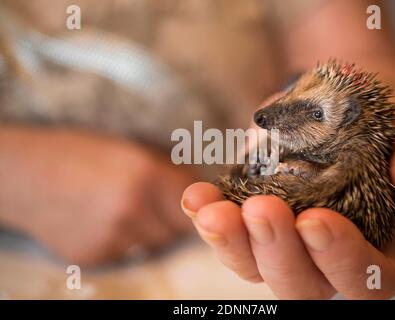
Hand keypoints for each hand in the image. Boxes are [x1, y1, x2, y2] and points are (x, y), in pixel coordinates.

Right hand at [0, 127, 193, 265]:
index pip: (193, 202)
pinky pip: (126, 253)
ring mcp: (114, 237)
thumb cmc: (78, 153)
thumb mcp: (128, 148)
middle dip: (169, 218)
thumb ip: (166, 171)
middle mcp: (133, 209)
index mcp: (146, 174)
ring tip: (120, 210)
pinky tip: (101, 222)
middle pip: (176, 229)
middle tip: (148, 202)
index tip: (185, 199)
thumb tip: (197, 190)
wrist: (24, 174)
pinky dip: (122, 241)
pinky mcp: (96, 255)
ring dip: (147, 231)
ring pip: (153, 243)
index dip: (193, 201)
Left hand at [180, 97, 394, 298]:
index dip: (341, 258)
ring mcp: (285, 245)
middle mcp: (327, 257)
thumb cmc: (374, 125)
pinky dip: (207, 219)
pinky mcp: (251, 226)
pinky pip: (227, 236)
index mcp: (377, 247)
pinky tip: (195, 196)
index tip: (316, 220)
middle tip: (262, 208)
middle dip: (277, 252)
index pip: (367, 276)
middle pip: (302, 285)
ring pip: (254, 267)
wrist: (333, 107)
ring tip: (211, 209)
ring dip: (230, 242)